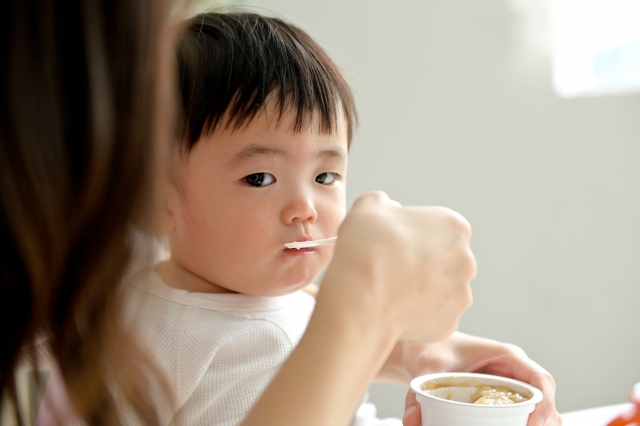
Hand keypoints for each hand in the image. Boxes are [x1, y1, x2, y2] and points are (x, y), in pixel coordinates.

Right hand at [320, 191, 475, 342]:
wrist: (361, 297)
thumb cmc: (366, 249)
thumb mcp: (368, 207)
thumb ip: (383, 203)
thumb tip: (385, 209)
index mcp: (454, 227)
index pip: (442, 227)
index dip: (417, 234)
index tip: (398, 242)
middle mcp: (466, 261)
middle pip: (446, 260)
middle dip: (425, 263)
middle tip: (394, 266)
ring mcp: (460, 295)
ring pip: (442, 290)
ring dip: (423, 289)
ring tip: (392, 290)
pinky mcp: (449, 324)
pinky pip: (434, 316)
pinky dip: (418, 314)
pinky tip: (395, 308)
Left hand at [400, 332, 561, 425]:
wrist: (424, 349)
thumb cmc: (431, 349)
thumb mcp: (424, 368)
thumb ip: (416, 393)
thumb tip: (413, 419)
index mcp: (506, 356)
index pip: (541, 380)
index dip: (545, 404)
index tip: (533, 424)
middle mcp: (514, 372)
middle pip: (546, 400)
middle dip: (544, 422)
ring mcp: (511, 387)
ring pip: (540, 411)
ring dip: (537, 424)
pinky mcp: (502, 401)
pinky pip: (524, 416)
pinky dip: (525, 425)